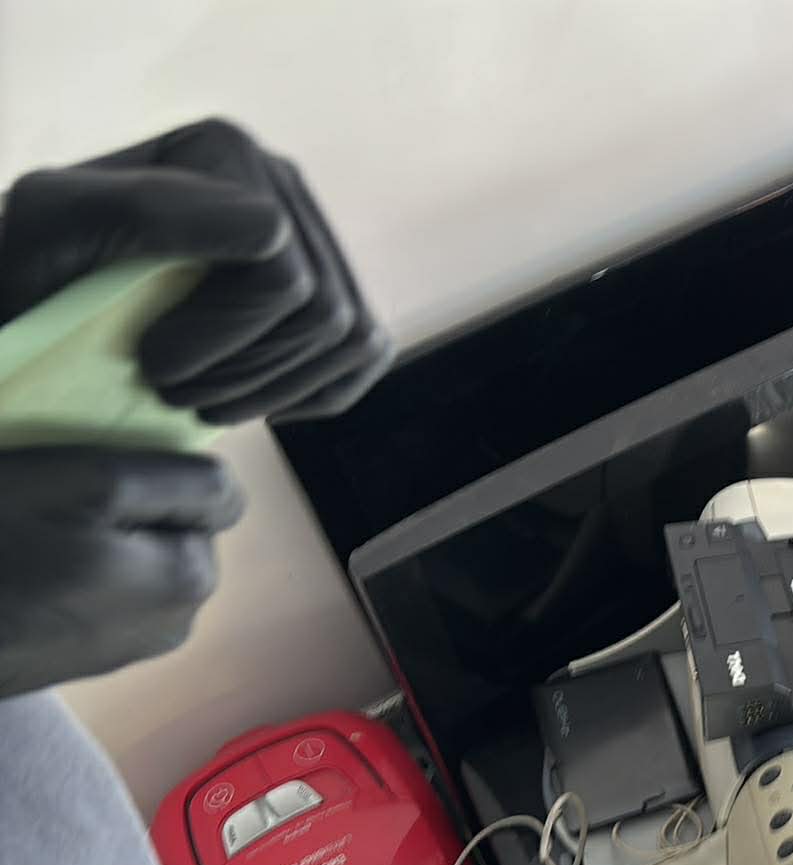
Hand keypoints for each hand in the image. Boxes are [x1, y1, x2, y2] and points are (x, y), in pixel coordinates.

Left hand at [0, 118, 393, 422]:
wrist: (47, 299)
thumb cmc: (36, 270)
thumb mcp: (52, 226)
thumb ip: (143, 208)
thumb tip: (271, 230)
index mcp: (222, 150)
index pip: (281, 268)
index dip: (221, 335)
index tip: (150, 360)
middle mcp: (281, 181)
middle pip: (322, 311)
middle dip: (244, 372)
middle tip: (170, 390)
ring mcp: (316, 235)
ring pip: (351, 337)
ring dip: (273, 390)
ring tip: (201, 399)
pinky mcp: (337, 287)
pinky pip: (368, 352)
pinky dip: (314, 391)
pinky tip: (251, 393)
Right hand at [0, 447, 242, 696]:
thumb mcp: (88, 483)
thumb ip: (182, 484)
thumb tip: (232, 495)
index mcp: (190, 581)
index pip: (208, 495)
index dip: (146, 476)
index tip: (81, 486)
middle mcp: (177, 623)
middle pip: (173, 526)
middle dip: (124, 509)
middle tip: (48, 512)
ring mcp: (131, 645)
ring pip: (135, 553)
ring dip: (94, 535)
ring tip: (30, 540)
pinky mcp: (87, 654)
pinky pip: (101, 584)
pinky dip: (73, 566)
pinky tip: (23, 570)